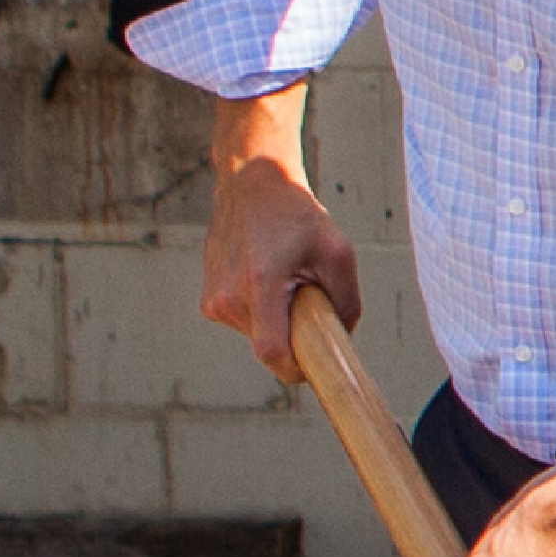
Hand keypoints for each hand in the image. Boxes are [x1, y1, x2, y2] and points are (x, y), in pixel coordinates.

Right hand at [195, 95, 354, 380]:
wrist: (251, 185)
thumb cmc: (297, 216)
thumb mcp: (338, 252)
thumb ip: (347, 302)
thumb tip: (341, 341)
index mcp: (260, 283)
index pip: (271, 353)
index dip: (295, 370)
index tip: (315, 367)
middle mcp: (228, 296)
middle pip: (269, 347)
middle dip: (295, 336)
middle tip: (310, 301)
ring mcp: (213, 299)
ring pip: (257, 336)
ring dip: (279, 321)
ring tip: (286, 279)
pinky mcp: (208, 300)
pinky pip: (246, 323)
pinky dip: (264, 311)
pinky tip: (268, 278)